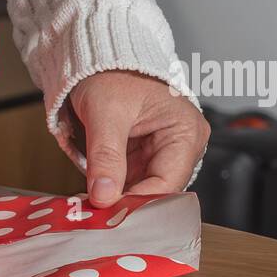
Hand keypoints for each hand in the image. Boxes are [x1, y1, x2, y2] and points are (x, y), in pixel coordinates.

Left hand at [66, 71, 210, 207]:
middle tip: (95, 217)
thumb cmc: (112, 73)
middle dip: (125, 205)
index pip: (167, 183)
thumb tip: (103, 194)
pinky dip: (110, 192)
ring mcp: (158, 155)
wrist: (98, 59)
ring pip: (139, 192)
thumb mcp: (106, 113)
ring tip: (91, 208)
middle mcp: (179, 147)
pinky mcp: (139, 159)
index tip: (108, 214)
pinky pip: (126, 184)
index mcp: (186, 132)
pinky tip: (93, 198)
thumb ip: (106, 155)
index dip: (138, 203)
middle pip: (155, 192)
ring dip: (116, 201)